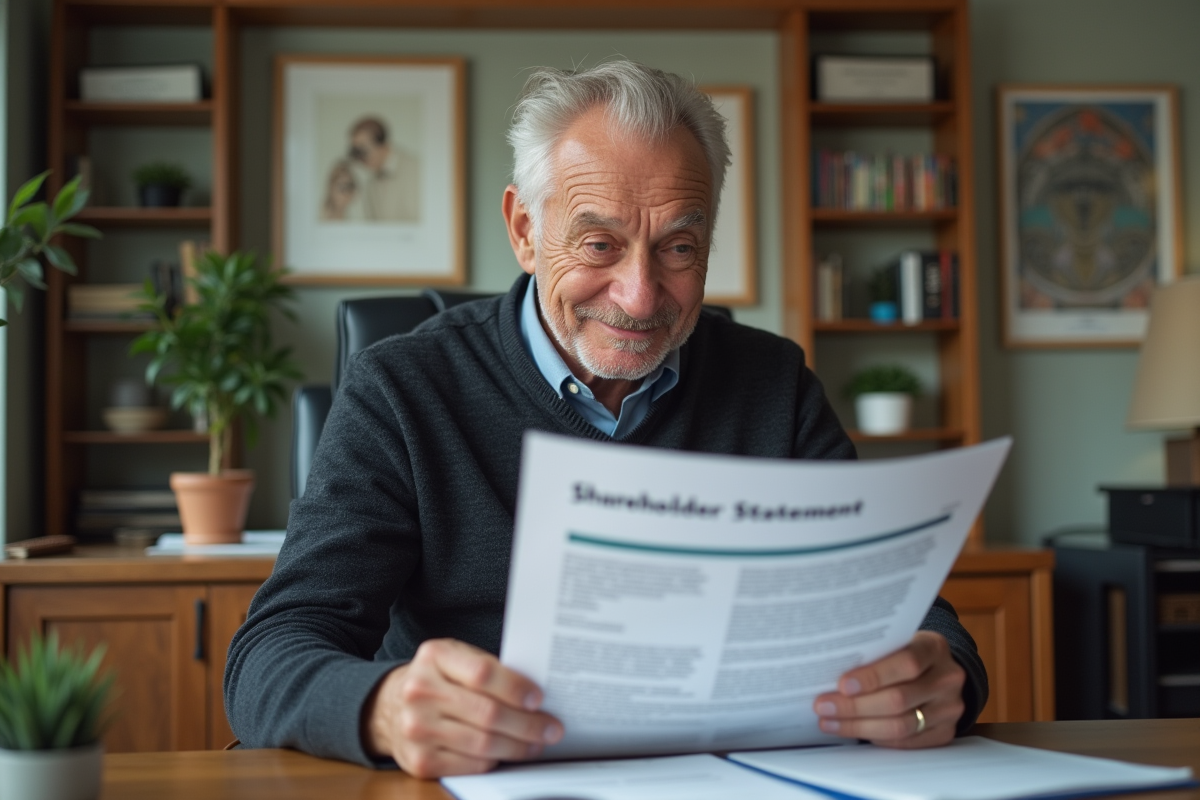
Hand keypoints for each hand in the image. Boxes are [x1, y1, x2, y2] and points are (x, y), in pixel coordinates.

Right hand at [362, 638, 563, 777]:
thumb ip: (486, 668)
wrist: (387, 706)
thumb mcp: (454, 657)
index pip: (482, 673)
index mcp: (434, 656)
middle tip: (552, 728)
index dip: (515, 688)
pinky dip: (495, 761)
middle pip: (487, 714)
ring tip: (537, 743)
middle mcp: (420, 691)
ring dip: (518, 747)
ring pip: (483, 744)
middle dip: (528, 724)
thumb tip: (534, 693)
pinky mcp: (419, 760)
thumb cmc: (435, 679)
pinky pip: (470, 765)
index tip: (539, 698)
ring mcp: (417, 728)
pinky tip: (508, 754)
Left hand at [812, 631, 964, 748]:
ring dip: (859, 726)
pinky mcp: (944, 732)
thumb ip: (873, 654)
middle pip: (899, 699)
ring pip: (901, 725)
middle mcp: (947, 678)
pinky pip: (906, 742)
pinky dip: (876, 738)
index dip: (873, 676)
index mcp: (934, 648)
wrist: (938, 671)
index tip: (842, 685)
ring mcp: (949, 708)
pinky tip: (854, 730)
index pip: (907, 662)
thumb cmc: (905, 653)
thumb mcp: (896, 642)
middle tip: (824, 706)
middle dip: (855, 706)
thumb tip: (828, 673)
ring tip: (830, 722)